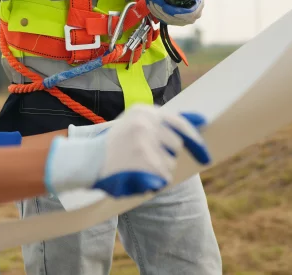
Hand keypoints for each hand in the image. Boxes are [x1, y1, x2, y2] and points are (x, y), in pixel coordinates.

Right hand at [45, 105, 210, 197]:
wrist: (87, 161)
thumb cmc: (113, 145)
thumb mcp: (134, 125)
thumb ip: (162, 123)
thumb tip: (201, 120)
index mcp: (143, 111)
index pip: (178, 123)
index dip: (194, 138)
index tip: (204, 152)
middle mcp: (145, 122)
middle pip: (176, 144)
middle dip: (167, 155)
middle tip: (147, 159)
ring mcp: (145, 140)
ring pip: (170, 162)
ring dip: (160, 169)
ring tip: (138, 166)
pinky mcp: (145, 159)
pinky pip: (163, 175)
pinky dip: (155, 180)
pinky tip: (139, 176)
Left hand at [146, 0, 204, 26]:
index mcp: (197, 8)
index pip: (185, 14)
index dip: (172, 10)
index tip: (161, 2)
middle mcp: (189, 18)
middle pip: (173, 18)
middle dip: (159, 8)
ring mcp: (180, 20)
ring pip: (165, 19)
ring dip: (154, 9)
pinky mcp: (171, 20)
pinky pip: (161, 18)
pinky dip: (154, 11)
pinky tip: (149, 2)